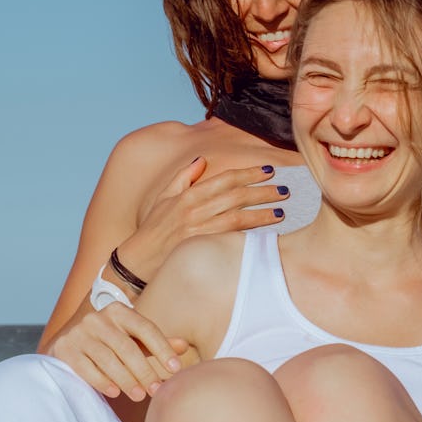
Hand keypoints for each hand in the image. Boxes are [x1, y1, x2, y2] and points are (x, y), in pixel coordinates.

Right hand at [48, 304, 188, 400]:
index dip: (162, 349)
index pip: (145, 328)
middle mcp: (98, 318)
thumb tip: (183, 346)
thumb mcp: (130, 337)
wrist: (67, 343)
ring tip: (139, 395)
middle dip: (144, 371)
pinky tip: (114, 392)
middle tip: (157, 390)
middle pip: (127, 347)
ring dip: (126, 380)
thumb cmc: (107, 342)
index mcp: (118, 311)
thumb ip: (154, 342)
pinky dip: (101, 381)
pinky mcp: (64, 349)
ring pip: (107, 359)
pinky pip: (86, 368)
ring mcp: (79, 333)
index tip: (176, 369)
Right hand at [116, 158, 289, 280]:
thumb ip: (183, 177)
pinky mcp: (202, 249)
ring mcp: (199, 231)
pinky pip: (231, 238)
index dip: (249, 173)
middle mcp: (195, 211)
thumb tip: (202, 160)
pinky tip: (266, 233)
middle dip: (262, 191)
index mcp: (188, 196)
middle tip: (284, 189)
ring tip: (281, 211)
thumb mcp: (164, 198)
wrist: (138, 261)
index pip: (225, 179)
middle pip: (236, 196)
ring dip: (261, 214)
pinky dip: (249, 234)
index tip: (269, 170)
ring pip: (237, 218)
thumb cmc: (153, 229)